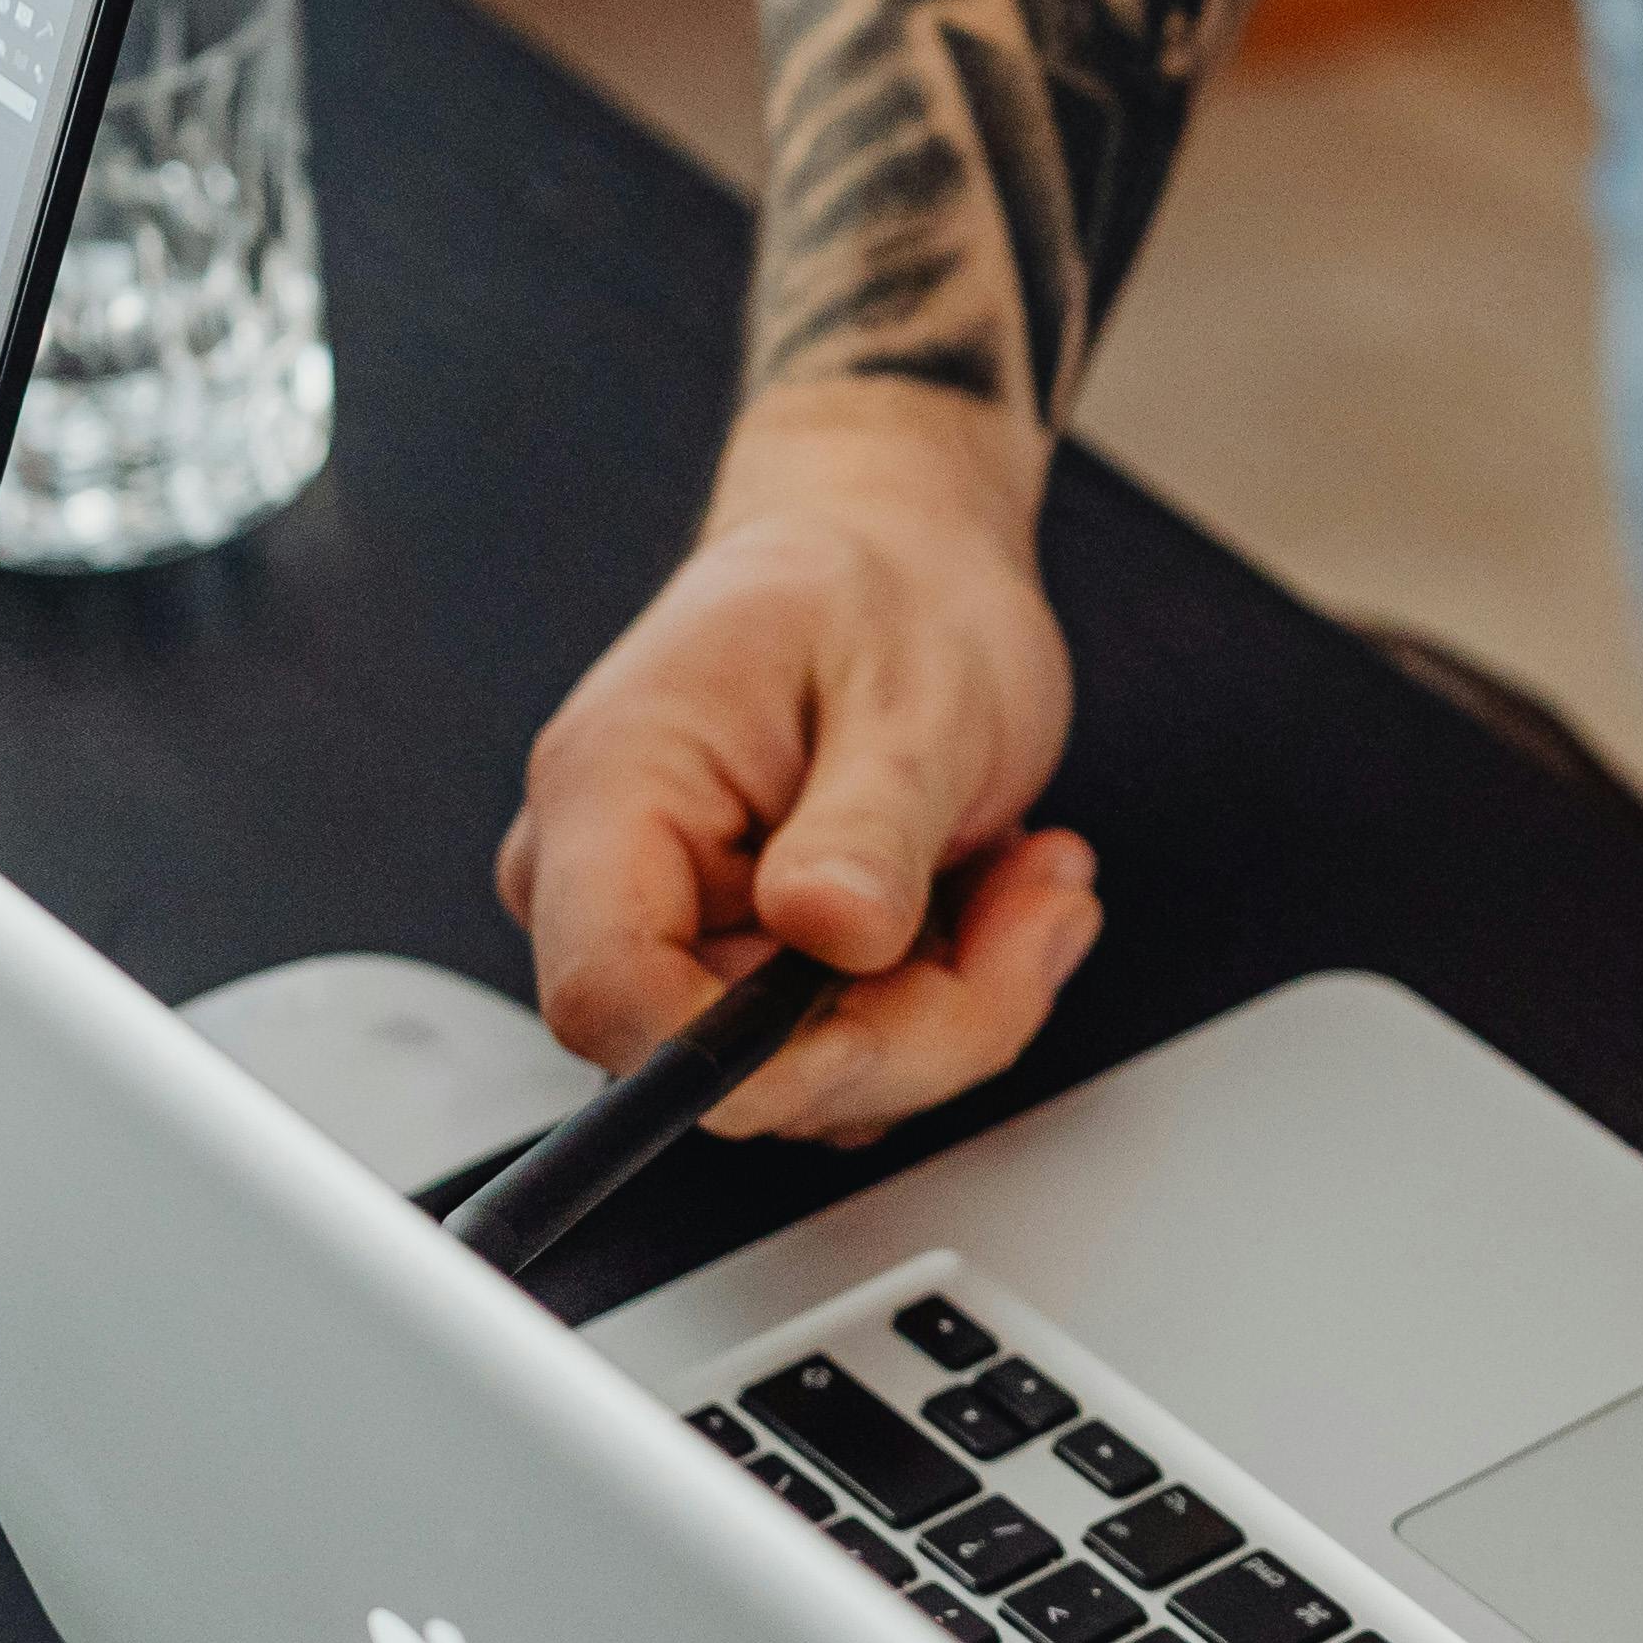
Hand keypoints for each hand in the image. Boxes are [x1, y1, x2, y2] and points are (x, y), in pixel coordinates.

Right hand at [493, 381, 1104, 1146]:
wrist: (896, 558)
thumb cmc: (884, 592)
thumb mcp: (915, 693)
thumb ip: (870, 825)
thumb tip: (832, 935)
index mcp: (611, 792)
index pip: (609, 1002)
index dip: (747, 1057)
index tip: (889, 1011)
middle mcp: (617, 880)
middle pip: (730, 1071)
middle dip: (915, 1022)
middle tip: (1032, 905)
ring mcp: (681, 935)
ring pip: (812, 1084)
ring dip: (953, 1006)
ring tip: (1022, 878)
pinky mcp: (746, 975)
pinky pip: (848, 1060)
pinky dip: (946, 1002)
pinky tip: (991, 902)